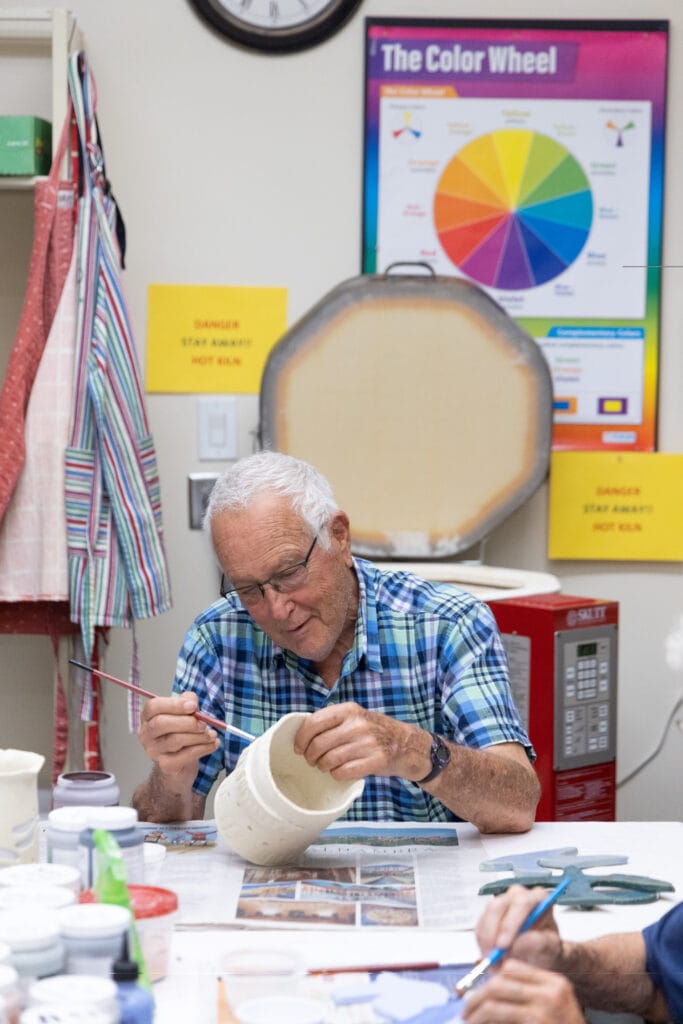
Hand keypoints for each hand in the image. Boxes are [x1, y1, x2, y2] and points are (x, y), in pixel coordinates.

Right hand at [138, 693, 219, 783]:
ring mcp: (154, 751)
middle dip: (187, 722)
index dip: (174, 705)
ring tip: (212, 734)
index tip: (193, 706)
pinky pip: (186, 755)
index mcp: (149, 716)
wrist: (179, 764)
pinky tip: (213, 744)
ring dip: (199, 736)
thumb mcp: (184, 713)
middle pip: (161, 723)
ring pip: (175, 740)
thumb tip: (192, 701)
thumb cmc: (181, 733)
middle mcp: (147, 733)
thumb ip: (188, 702)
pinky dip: (203, 748)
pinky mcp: (166, 765)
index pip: (154, 707)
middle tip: (203, 723)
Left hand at [292, 702, 425, 780]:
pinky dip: (337, 774)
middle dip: (310, 756)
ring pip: (328, 760)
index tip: (298, 748)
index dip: (301, 738)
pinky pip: (342, 772)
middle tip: (312, 760)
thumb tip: (302, 733)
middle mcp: (357, 724)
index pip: (313, 723)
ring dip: (323, 767)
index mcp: (348, 710)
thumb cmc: (374, 731)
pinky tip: (341, 771)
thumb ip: (332, 721)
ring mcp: (367, 743)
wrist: (406, 744)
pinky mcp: (374, 761)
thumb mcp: (355, 716)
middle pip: (318, 745)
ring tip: (326, 766)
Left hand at [462, 958, 584, 1023]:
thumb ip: (528, 999)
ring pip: (494, 998)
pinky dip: (482, 1020)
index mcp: (555, 984)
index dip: (492, 980)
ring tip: (469, 1020)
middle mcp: (551, 991)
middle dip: (478, 995)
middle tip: (466, 1009)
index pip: (512, 968)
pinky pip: (497, 1014)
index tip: (480, 994)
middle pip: (501, 980)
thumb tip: (486, 994)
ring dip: (475, 1010)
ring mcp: (544, 1007)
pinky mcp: (536, 1020)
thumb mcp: (552, 1012)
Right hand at [475, 885, 562, 970]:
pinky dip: (483, 944)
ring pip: (486, 916)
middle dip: (494, 932)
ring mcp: (501, 903)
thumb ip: (540, 943)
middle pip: (499, 906)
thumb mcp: (551, 950)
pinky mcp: (488, 915)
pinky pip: (480, 927)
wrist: (540, 958)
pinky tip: (491, 955)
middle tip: (494, 955)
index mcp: (537, 898)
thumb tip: (523, 939)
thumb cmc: (548, 950)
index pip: (522, 902)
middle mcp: (518, 896)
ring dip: (487, 940)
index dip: (510, 923)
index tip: (504, 945)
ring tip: (495, 960)